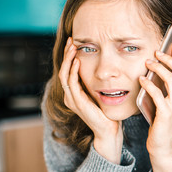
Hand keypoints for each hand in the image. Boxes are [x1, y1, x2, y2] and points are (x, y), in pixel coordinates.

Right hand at [59, 37, 122, 163]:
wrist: (108, 130)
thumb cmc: (107, 113)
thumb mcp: (101, 94)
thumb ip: (97, 83)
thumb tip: (105, 69)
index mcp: (74, 94)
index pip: (68, 71)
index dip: (70, 56)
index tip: (74, 43)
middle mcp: (70, 96)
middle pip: (63, 70)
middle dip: (67, 54)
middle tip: (71, 40)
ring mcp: (72, 99)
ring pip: (65, 75)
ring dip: (68, 59)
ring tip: (73, 47)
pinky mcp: (77, 103)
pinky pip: (72, 84)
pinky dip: (73, 71)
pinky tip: (77, 61)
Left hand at [139, 44, 171, 171]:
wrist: (163, 146)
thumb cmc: (162, 124)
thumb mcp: (167, 105)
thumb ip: (166, 91)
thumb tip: (156, 71)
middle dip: (169, 58)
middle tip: (157, 52)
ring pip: (171, 79)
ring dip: (158, 68)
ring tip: (148, 62)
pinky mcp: (166, 113)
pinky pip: (157, 93)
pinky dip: (148, 83)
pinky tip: (141, 79)